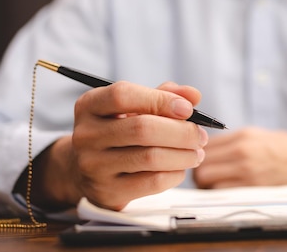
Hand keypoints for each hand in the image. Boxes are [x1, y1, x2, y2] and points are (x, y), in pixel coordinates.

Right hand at [21, 81, 207, 210]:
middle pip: (142, 128)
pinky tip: (181, 168)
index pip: (123, 95)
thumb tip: (193, 95)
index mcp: (89, 105)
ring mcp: (93, 166)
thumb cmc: (119, 129)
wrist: (87, 169)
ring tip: (197, 152)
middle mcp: (86, 135)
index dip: (160, 100)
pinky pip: (151, 182)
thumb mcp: (134, 106)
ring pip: (150, 157)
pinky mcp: (107, 191)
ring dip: (183, 154)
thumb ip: (164, 95)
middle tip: (201, 136)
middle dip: (181, 132)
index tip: (187, 109)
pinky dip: (174, 173)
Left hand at [193, 127, 286, 188]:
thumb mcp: (261, 136)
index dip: (199, 156)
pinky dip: (220, 195)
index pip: (204, 145)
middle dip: (199, 174)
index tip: (202, 163)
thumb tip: (210, 150)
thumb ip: (235, 142)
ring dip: (207, 187)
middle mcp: (242, 150)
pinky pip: (223, 193)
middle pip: (201, 164)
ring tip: (217, 187)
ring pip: (207, 180)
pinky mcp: (255, 187)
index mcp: (244, 135)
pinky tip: (229, 194)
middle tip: (206, 179)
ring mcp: (248, 169)